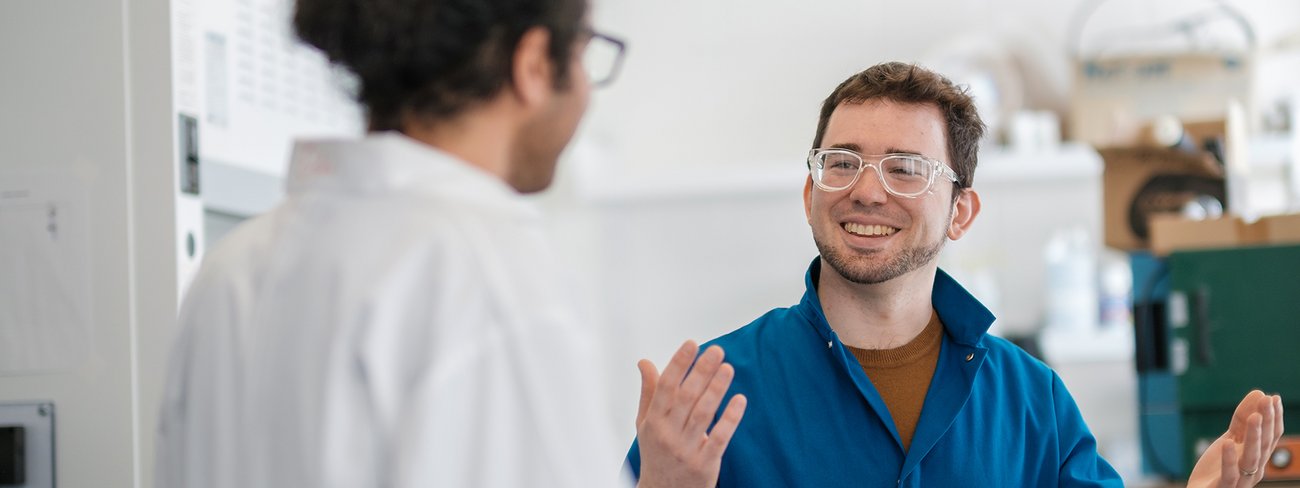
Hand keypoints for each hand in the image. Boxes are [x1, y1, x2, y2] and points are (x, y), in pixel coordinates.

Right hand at [634, 341, 746, 487]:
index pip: (665, 387)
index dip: (679, 364)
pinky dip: (730, 418)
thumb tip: (645, 362)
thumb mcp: (645, 425)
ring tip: (728, 368)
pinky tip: (740, 400)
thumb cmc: (656, 454)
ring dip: (717, 389)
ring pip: (703, 414)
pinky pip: (719, 438)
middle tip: (717, 350)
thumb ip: (649, 392)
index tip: (692, 344)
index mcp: (653, 421)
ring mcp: (686, 450)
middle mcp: (668, 434)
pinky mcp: (704, 464)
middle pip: (686, 397)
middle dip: (701, 371)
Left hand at [1187, 390, 1284, 487]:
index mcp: (1256, 456)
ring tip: (1254, 417)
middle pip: (1264, 445)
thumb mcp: (1229, 439)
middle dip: (1267, 422)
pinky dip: (1229, 459)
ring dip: (1254, 437)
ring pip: (1251, 458)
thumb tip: (1259, 393)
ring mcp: (1240, 480)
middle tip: (1267, 400)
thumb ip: (1241, 420)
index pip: (1271, 436)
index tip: (1273, 397)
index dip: (1274, 418)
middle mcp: (1253, 469)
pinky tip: (1227, 443)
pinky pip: (1229, 475)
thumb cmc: (1217, 467)